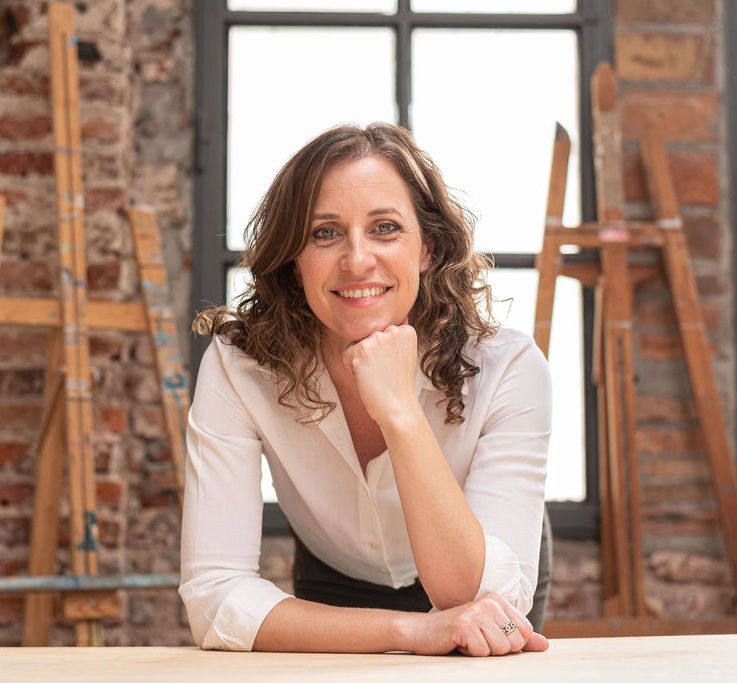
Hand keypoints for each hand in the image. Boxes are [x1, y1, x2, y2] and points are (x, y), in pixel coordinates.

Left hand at [342, 324, 420, 423]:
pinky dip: (352, 369)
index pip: (383, 332)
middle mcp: (393, 330)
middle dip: (372, 354)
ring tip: (376, 374)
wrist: (397, 406)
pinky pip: (347, 355)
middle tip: (384, 371)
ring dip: (361, 361)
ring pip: (357, 345)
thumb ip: (396, 338)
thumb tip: (383, 327)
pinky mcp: (361, 349)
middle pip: (369, 337)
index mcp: (406, 330)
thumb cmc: (399, 385)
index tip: (393, 365)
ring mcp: (377, 339)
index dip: (384, 351)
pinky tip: (367, 377)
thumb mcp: (405, 354)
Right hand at [405, 592, 549, 656]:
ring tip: (468, 641)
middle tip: (477, 640)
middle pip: (514, 643)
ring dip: (483, 652)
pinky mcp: (464, 625)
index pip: (525, 632)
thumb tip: (545, 645)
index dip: (510, 644)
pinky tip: (459, 643)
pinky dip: (470, 654)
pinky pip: (482, 652)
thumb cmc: (459, 634)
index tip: (489, 637)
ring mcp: (476, 612)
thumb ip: (518, 638)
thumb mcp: (491, 633)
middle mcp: (489, 602)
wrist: (424, 632)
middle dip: (496, 650)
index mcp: (498, 600)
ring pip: (500, 649)